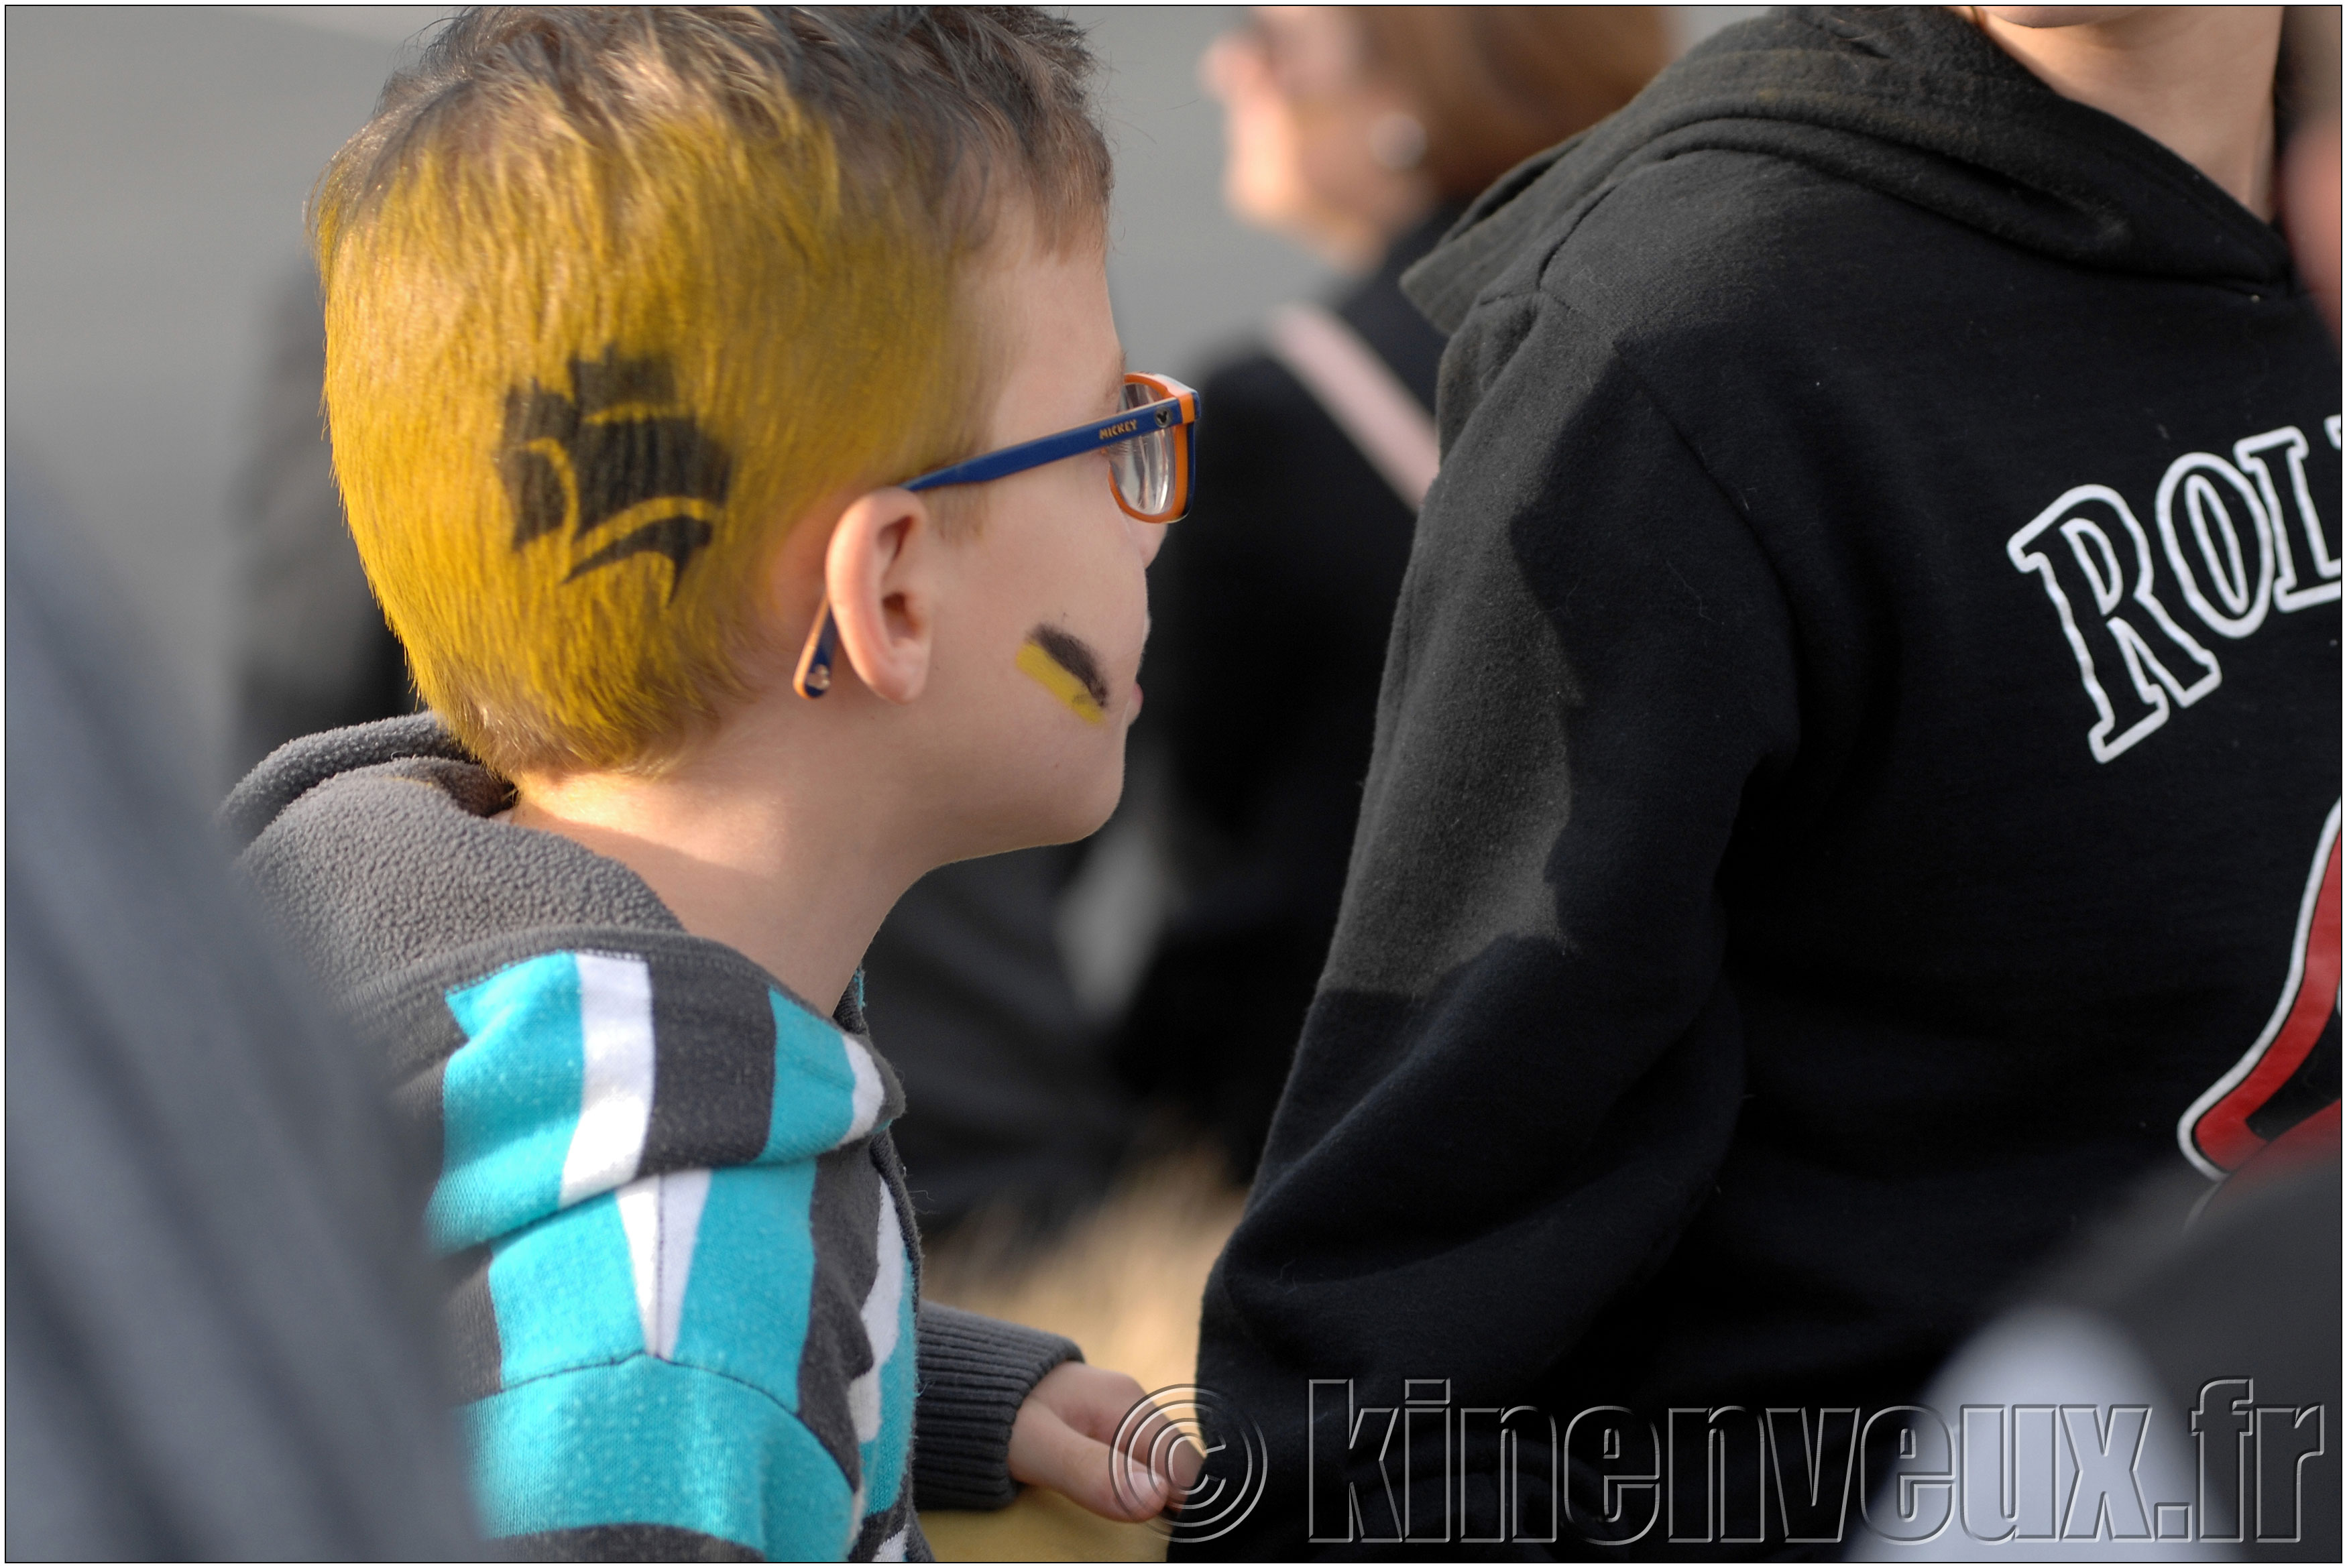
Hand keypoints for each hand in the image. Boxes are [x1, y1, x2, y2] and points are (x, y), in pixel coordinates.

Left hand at [1006, 1361, 1203, 1521]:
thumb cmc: (996, 1413)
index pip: (1185, 1465)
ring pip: (1159, 1466)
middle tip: (1160, 1539)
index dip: (1189, 1506)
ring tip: (1150, 1529)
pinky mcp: (1100, 1429)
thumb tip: (1157, 1498)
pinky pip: (1136, 1463)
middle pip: (1176, 1466)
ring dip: (1157, 1497)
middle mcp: (1130, 1406)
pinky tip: (1131, 1507)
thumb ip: (1093, 1473)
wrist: (960, 1380)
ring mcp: (1116, 1416)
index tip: (1177, 1538)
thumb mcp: (1038, 1447)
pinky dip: (1138, 1489)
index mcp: (1126, 1403)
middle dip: (1175, 1503)